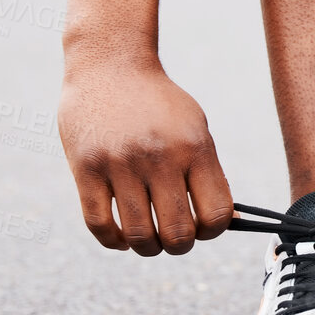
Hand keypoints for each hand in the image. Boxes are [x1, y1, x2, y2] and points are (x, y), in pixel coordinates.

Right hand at [57, 57, 233, 255]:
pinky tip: (120, 237)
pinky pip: (99, 225)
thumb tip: (229, 222)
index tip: (202, 227)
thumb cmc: (158, 104)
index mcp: (194, 147)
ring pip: (138, 235)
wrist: (111, 65)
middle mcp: (159, 156)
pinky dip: (112, 241)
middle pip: (177, 233)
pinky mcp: (85, 168)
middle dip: (179, 246)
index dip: (213, 232)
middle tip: (173, 238)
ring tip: (148, 241)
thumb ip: (209, 173)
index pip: (216, 214)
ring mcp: (120, 163)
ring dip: (146, 248)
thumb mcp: (195, 127)